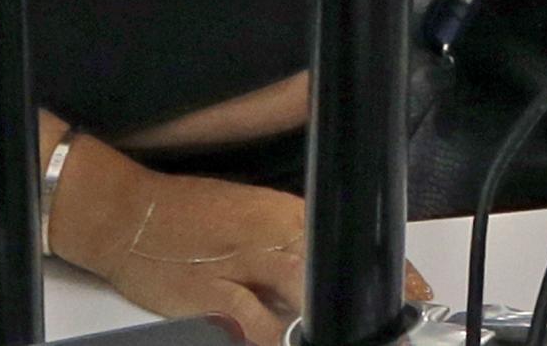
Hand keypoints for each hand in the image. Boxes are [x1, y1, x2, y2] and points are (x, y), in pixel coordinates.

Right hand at [62, 163, 428, 345]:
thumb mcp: (256, 215)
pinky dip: (275, 338)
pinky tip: (288, 339)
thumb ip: (295, 241)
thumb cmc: (192, 213)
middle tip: (391, 323)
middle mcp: (270, 239)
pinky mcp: (209, 302)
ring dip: (323, 324)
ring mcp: (240, 272)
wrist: (130, 216)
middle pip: (334, 275)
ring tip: (347, 332)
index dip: (388, 272)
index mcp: (286, 213)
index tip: (416, 293)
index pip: (349, 243)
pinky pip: (254, 328)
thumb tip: (332, 269)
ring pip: (300, 303)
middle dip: (364, 304)